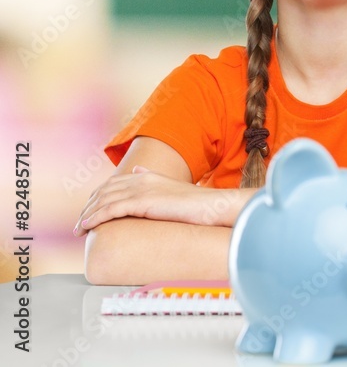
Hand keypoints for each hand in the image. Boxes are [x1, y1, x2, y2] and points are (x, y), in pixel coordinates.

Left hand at [73, 167, 245, 234]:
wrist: (212, 206)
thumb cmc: (197, 204)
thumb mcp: (173, 190)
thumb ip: (155, 182)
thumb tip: (138, 172)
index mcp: (148, 176)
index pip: (114, 184)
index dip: (98, 196)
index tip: (90, 210)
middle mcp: (142, 179)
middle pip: (104, 191)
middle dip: (89, 206)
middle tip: (79, 223)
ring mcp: (142, 189)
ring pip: (104, 200)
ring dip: (87, 214)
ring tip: (78, 229)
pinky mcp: (143, 202)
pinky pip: (111, 209)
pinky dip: (96, 217)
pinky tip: (87, 226)